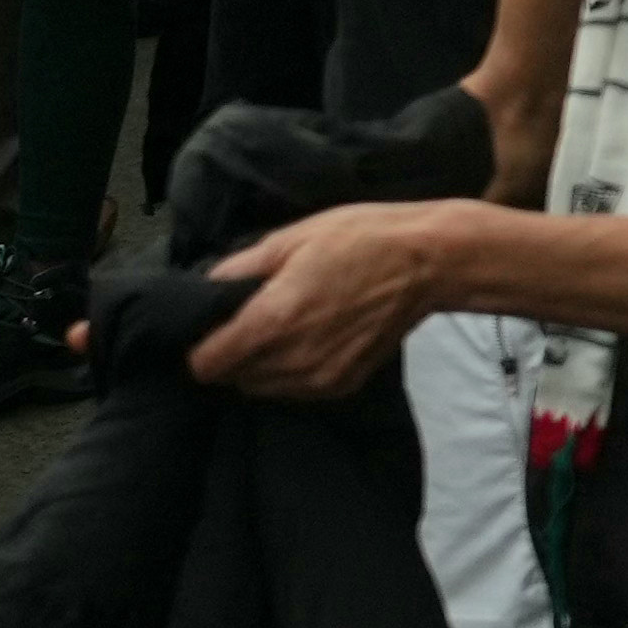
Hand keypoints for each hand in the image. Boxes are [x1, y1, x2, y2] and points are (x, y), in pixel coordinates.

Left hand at [179, 201, 473, 399]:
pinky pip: (294, 390)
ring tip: (281, 328)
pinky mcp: (342, 386)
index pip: (206, 364)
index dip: (199, 346)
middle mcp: (292, 360)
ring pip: (262, 388)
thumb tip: (207, 288)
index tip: (209, 328)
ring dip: (259, 366)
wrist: (427, 262)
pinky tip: (308, 339)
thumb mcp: (290, 238)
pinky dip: (290, 372)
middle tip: (248, 320)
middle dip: (230, 354)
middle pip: (232, 378)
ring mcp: (319, 379)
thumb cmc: (359, 238)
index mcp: (272, 321)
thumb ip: (240, 269)